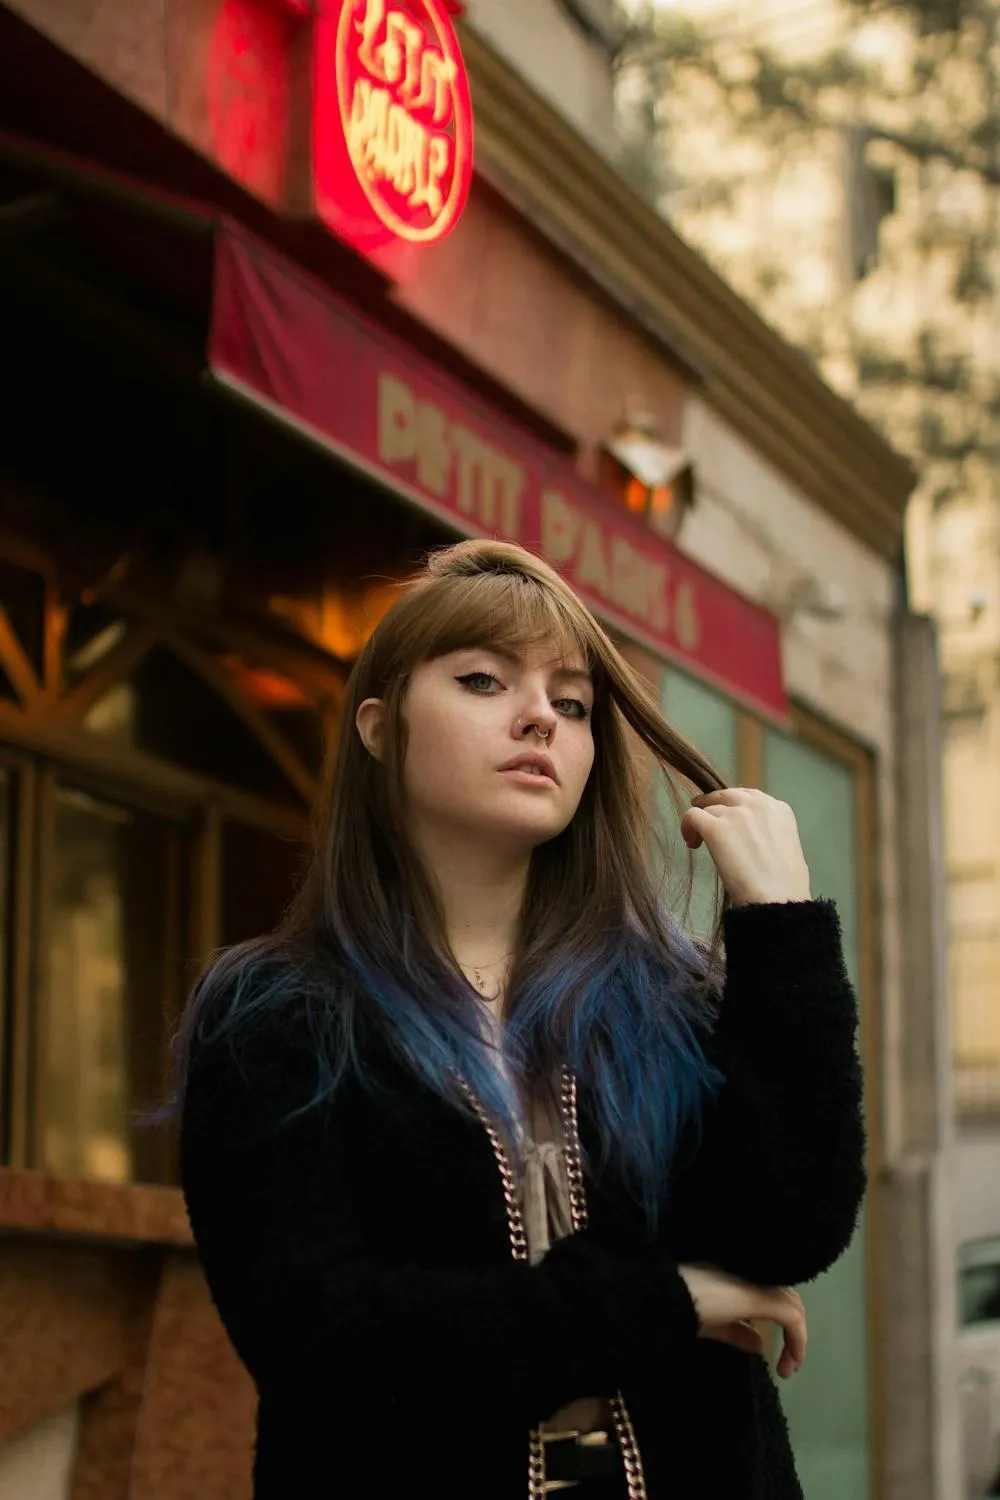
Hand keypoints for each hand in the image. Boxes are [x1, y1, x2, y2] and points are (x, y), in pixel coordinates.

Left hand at [679, 788, 810, 906]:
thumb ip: (768, 832)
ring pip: (708, 808)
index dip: (733, 806)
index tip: (727, 820)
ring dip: (702, 823)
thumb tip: (751, 837)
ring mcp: (735, 814)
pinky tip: (692, 843)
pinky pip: (692, 816)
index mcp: (779, 809)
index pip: (748, 796)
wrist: (777, 899)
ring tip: (700, 843)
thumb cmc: (785, 885)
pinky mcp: (715, 827)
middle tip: (704, 821)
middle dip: (713, 806)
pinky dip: (687, 827)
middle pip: (725, 795)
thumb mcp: (786, 847)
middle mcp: (757, 805)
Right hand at [679, 1264, 806, 1378]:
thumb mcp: (713, 1323)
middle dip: (792, 1334)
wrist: (669, 1295)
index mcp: (745, 1278)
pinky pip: (791, 1318)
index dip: (783, 1324)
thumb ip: (737, 1332)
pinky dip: (797, 1340)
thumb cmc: (683, 1305)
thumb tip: (760, 1343)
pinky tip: (790, 1362)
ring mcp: (760, 1283)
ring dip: (795, 1340)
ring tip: (787, 1368)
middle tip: (786, 1364)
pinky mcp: (761, 1295)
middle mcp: (757, 1276)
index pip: (776, 1296)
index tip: (778, 1357)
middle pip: (788, 1300)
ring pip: (793, 1308)